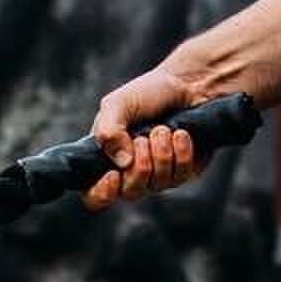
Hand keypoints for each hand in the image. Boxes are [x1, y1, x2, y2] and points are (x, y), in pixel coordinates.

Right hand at [83, 66, 207, 211]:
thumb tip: (122, 163)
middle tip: (143, 137)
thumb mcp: (117, 104)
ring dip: (160, 152)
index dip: (102, 193)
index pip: (94, 196)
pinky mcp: (183, 172)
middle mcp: (130, 173)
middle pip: (129, 193)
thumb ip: (108, 130)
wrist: (186, 85)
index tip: (113, 174)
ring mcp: (158, 176)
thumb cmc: (147, 93)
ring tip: (162, 129)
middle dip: (140, 163)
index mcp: (106, 159)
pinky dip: (180, 152)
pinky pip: (180, 176)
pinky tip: (180, 134)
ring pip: (157, 184)